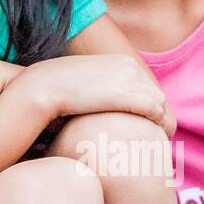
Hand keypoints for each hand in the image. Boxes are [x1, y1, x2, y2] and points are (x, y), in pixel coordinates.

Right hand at [31, 54, 173, 136]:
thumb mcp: (85, 82)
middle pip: (157, 95)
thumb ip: (101, 89)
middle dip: (157, 116)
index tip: (142, 125)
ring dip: (156, 123)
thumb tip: (102, 107)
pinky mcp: (125, 94)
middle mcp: (129, 66)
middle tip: (150, 137)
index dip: (147, 107)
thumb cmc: (57, 89)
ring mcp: (128, 79)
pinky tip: (144, 138)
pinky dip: (153, 125)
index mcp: (121, 61)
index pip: (147, 86)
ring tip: (147, 141)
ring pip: (159, 104)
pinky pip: (153, 111)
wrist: (44, 85)